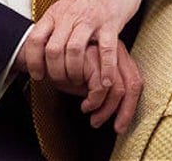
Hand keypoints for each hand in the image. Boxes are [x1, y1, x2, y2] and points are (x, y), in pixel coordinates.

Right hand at [19, 40, 141, 132]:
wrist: (36, 49)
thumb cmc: (62, 65)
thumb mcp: (85, 79)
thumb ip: (101, 87)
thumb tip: (117, 112)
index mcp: (117, 52)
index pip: (135, 80)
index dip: (130, 107)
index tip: (119, 125)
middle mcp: (113, 47)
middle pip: (132, 84)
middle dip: (122, 111)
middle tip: (104, 123)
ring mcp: (102, 50)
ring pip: (117, 88)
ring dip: (104, 109)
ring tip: (90, 115)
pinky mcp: (89, 55)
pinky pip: (100, 86)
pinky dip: (93, 102)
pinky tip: (83, 106)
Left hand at [23, 0, 171, 105]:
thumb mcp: (67, 5)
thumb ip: (55, 23)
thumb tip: (40, 45)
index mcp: (56, 13)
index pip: (35, 39)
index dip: (33, 61)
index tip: (38, 75)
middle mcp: (70, 16)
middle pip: (53, 50)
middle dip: (56, 73)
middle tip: (63, 83)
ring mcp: (90, 19)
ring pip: (73, 51)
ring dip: (75, 73)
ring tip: (80, 83)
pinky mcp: (110, 23)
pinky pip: (105, 50)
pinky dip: (104, 69)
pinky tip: (105, 81)